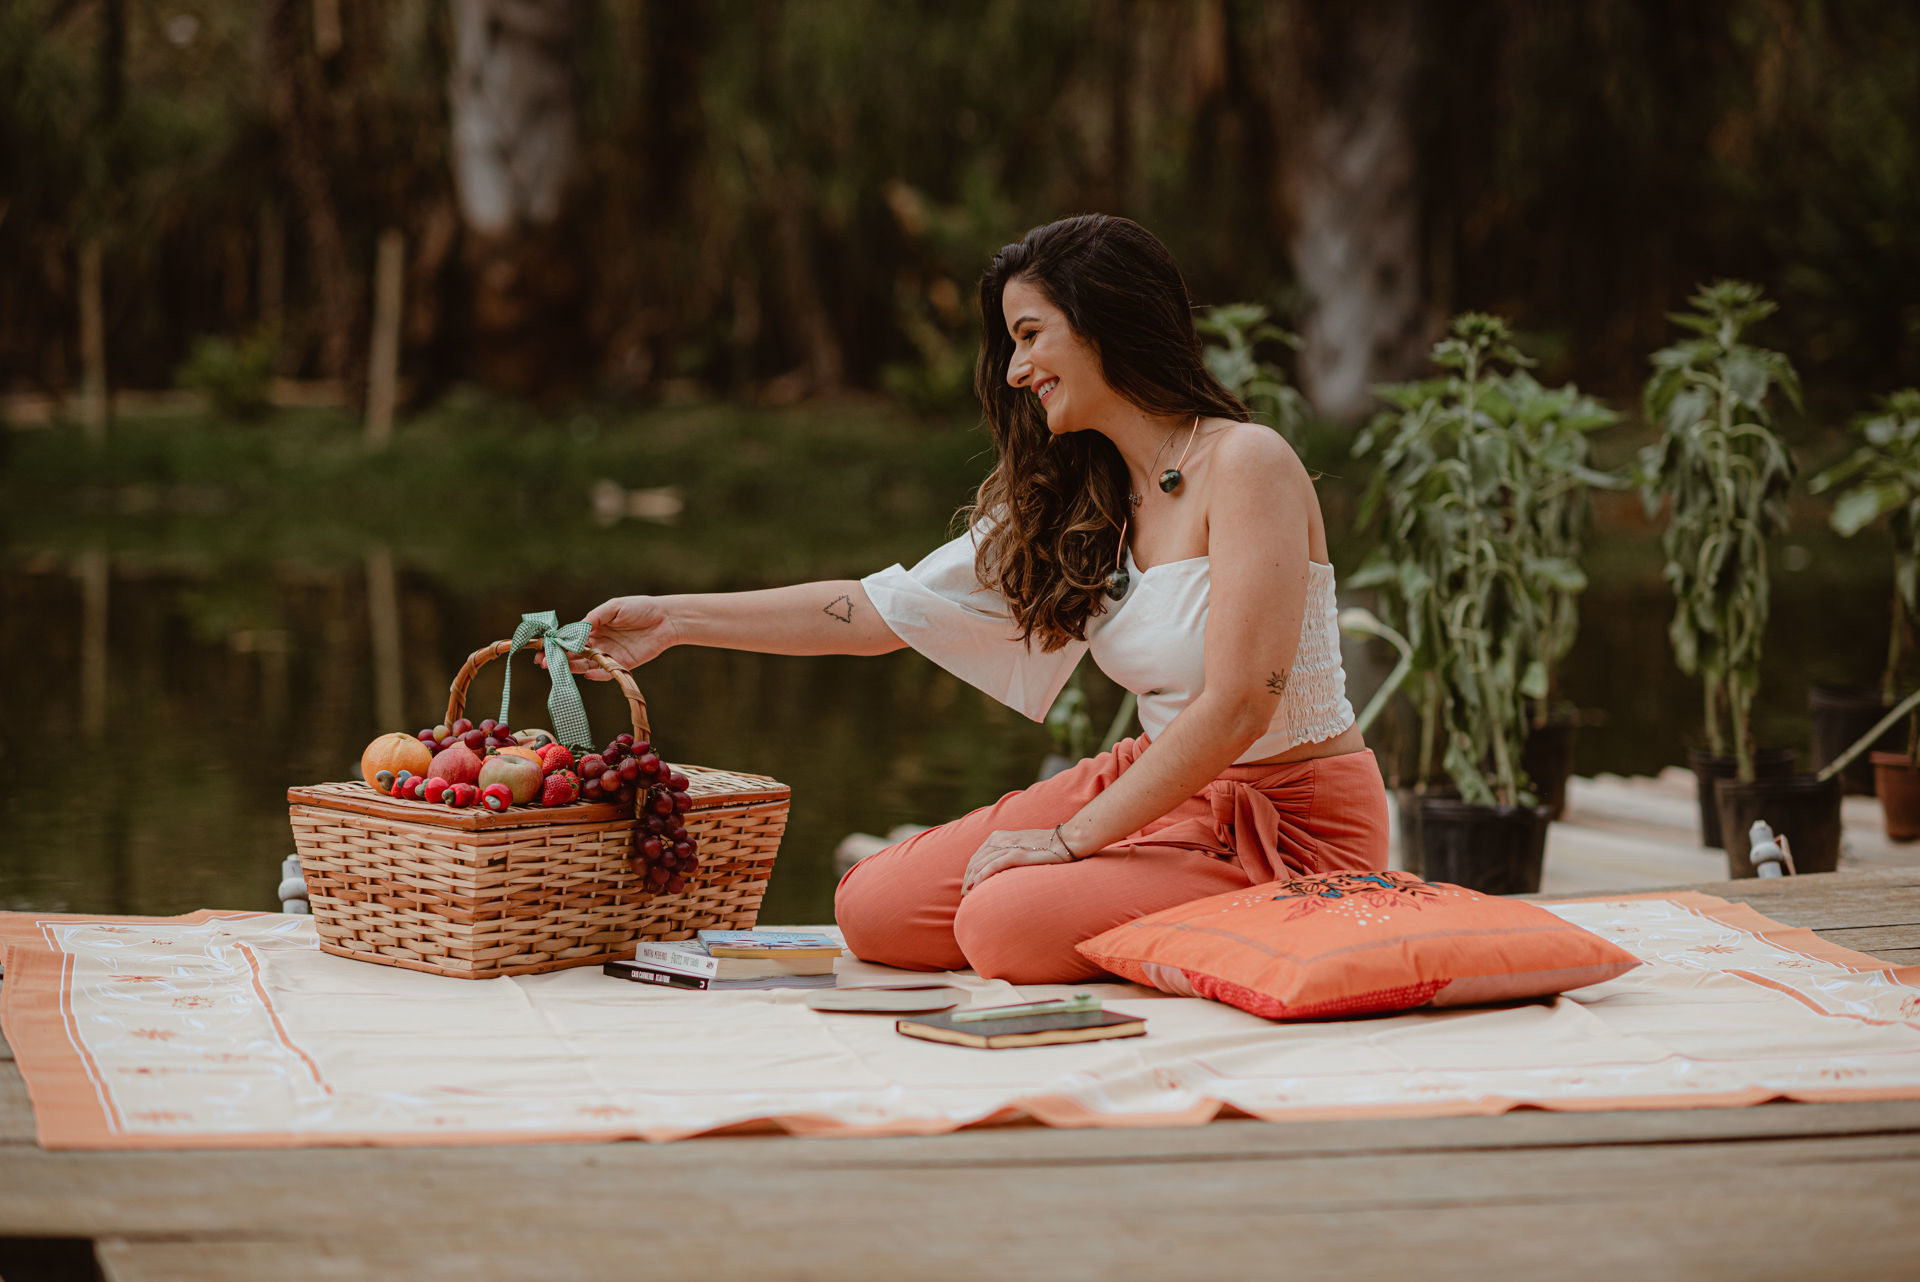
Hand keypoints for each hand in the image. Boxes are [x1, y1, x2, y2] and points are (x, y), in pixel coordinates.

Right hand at [540, 596, 678, 678]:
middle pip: (574, 654)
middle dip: (558, 658)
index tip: (541, 648)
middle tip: (543, 663)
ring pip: (587, 664)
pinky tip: (588, 674)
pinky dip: (597, 674)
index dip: (555, 643)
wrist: (666, 619)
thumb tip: (577, 629)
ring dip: (573, 668)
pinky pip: (607, 672)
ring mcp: (610, 655)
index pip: (569, 638)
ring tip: (560, 669)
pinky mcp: (623, 665)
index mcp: (593, 628)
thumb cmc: (640, 608)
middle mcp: (598, 643)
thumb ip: (595, 618)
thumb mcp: (614, 607)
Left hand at [960, 827, 1079, 893]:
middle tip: (964, 895)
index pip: (977, 856)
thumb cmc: (1047, 847)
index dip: (970, 871)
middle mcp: (1000, 839)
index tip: (968, 885)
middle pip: (975, 860)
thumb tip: (1000, 871)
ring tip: (968, 895)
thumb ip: (1009, 854)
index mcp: (999, 836)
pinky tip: (976, 887)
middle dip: (967, 878)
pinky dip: (981, 877)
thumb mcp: (1022, 847)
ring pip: (981, 864)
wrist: (1067, 841)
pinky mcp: (1016, 854)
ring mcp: (1008, 846)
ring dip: (971, 880)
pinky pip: (992, 866)